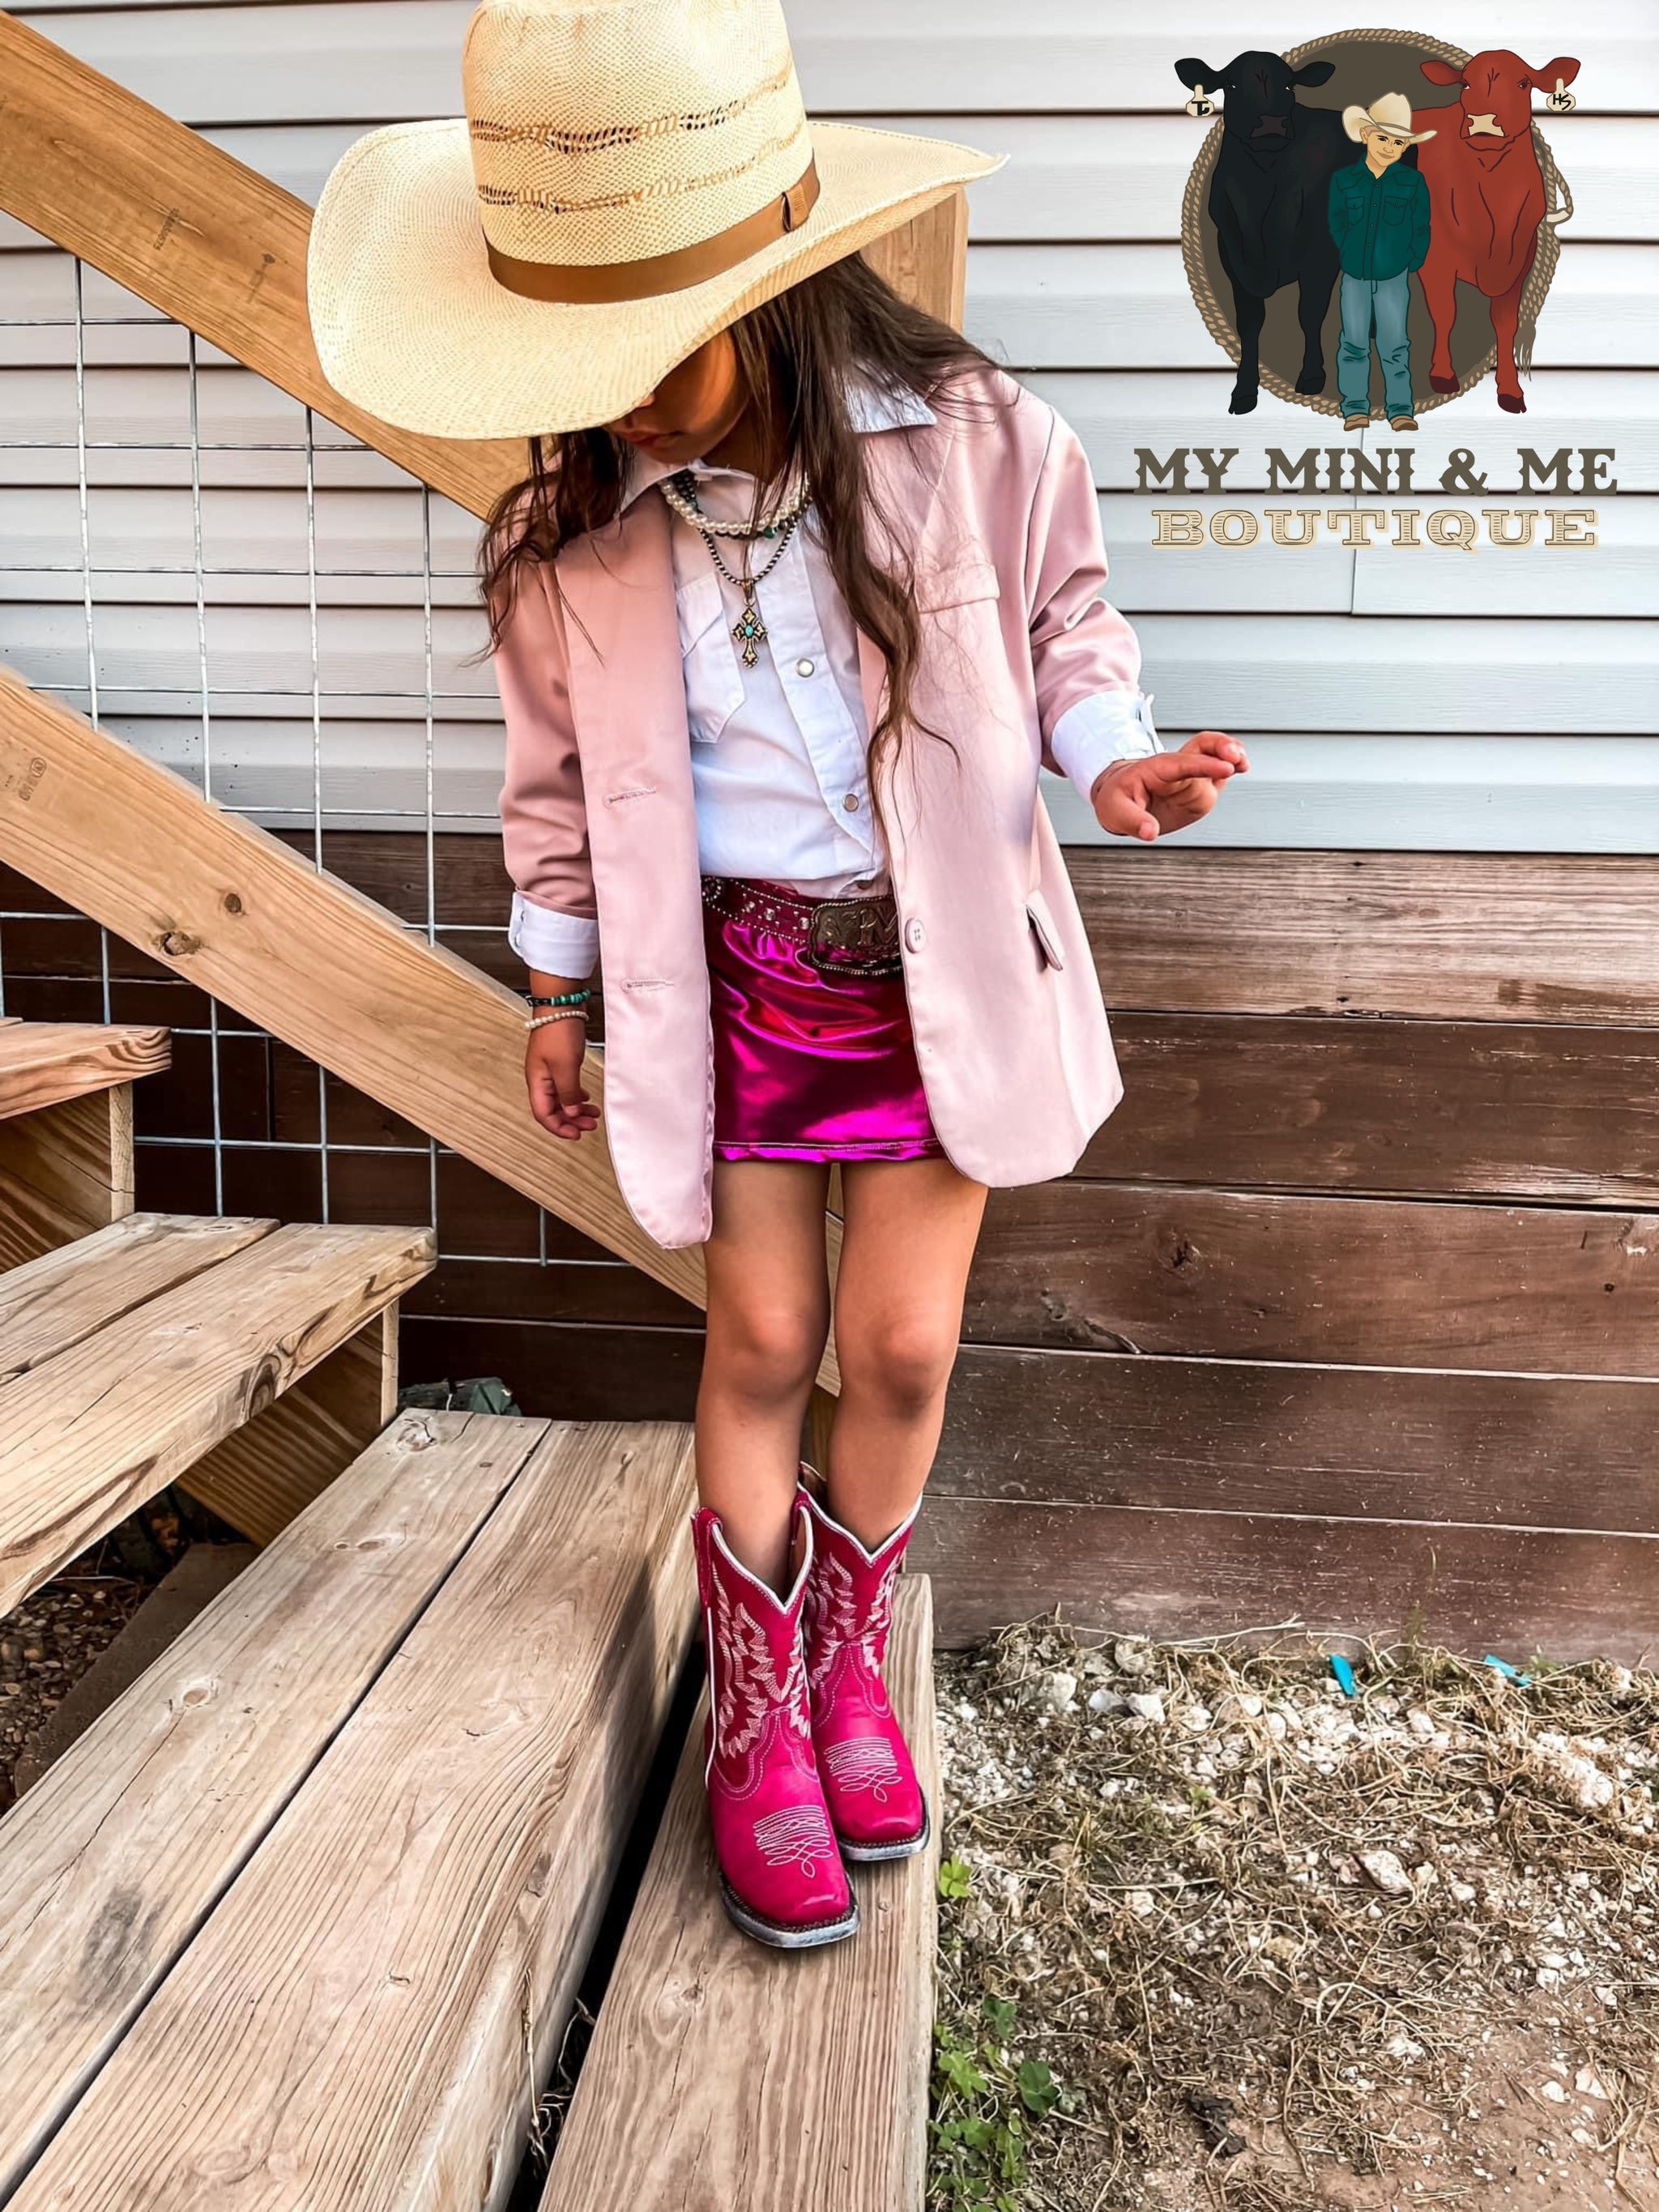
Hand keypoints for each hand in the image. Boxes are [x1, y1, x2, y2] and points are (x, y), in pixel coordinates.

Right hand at [525, 1017, 599, 1140]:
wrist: (561, 1004)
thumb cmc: (559, 1030)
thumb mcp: (566, 1067)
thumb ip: (568, 1093)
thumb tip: (570, 1114)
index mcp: (537, 1081)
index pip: (544, 1114)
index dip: (559, 1128)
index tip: (576, 1134)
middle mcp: (540, 1078)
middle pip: (552, 1109)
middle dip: (571, 1120)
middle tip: (589, 1125)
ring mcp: (548, 1070)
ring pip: (561, 1098)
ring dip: (575, 1108)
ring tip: (592, 1113)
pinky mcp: (558, 1061)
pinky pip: (565, 1086)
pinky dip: (576, 1095)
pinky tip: (585, 1097)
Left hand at [1089, 733, 1248, 840]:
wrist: (1119, 798)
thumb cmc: (1116, 799)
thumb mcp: (1115, 811)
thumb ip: (1133, 821)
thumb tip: (1150, 832)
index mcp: (1157, 769)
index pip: (1184, 763)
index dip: (1206, 765)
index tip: (1226, 768)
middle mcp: (1177, 769)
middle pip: (1202, 747)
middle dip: (1221, 747)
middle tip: (1237, 758)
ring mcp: (1190, 776)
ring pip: (1214, 756)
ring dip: (1231, 755)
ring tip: (1244, 764)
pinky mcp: (1199, 787)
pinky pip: (1217, 772)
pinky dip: (1231, 767)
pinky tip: (1242, 768)